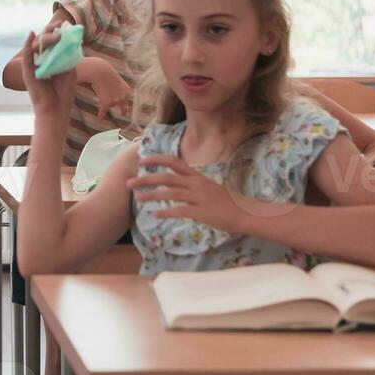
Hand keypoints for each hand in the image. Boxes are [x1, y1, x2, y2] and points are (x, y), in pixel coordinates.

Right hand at [19, 31, 75, 112]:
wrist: (56, 109)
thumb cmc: (63, 93)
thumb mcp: (69, 71)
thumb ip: (67, 56)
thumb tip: (69, 40)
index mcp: (50, 62)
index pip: (51, 43)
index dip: (56, 32)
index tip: (64, 24)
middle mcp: (40, 62)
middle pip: (43, 42)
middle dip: (50, 31)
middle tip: (59, 24)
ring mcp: (33, 66)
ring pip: (36, 46)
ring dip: (45, 37)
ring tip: (55, 32)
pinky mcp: (28, 71)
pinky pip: (27, 55)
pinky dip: (28, 44)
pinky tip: (31, 34)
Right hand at [84, 62, 132, 119]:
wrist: (100, 71)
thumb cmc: (106, 73)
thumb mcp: (116, 81)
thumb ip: (118, 90)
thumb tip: (115, 97)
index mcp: (127, 91)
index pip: (128, 101)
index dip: (126, 106)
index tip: (126, 112)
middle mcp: (123, 97)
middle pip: (118, 105)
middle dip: (121, 109)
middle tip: (123, 113)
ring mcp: (115, 101)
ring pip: (108, 105)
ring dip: (101, 102)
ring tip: (95, 97)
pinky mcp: (106, 103)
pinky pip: (103, 111)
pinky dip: (101, 115)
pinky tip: (100, 119)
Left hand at [127, 154, 249, 231]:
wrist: (245, 213)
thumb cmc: (226, 201)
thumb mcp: (207, 186)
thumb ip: (191, 183)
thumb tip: (174, 181)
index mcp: (196, 176)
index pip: (174, 161)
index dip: (156, 159)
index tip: (141, 160)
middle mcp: (196, 184)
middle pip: (166, 177)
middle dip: (146, 179)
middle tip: (129, 183)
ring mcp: (199, 198)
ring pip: (170, 194)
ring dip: (151, 195)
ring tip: (137, 199)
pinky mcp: (201, 212)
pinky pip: (179, 211)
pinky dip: (166, 213)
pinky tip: (155, 215)